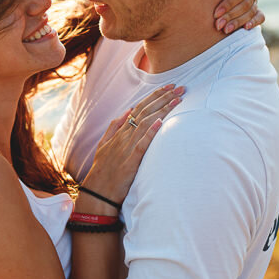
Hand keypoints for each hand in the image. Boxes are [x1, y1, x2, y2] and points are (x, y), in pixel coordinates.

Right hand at [83, 85, 181, 203]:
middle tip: (180, 88)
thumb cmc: (102, 169)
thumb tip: (128, 110)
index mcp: (119, 132)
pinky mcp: (130, 161)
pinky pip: (142, 144)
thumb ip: (115, 126)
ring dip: (162, 110)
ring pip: (146, 124)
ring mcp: (126, 148)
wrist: (98, 191)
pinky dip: (150, 132)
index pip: (139, 108)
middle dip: (163, 98)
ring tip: (177, 100)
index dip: (154, 96)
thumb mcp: (104, 144)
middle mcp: (123, 137)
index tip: (168, 87)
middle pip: (145, 112)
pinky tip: (160, 122)